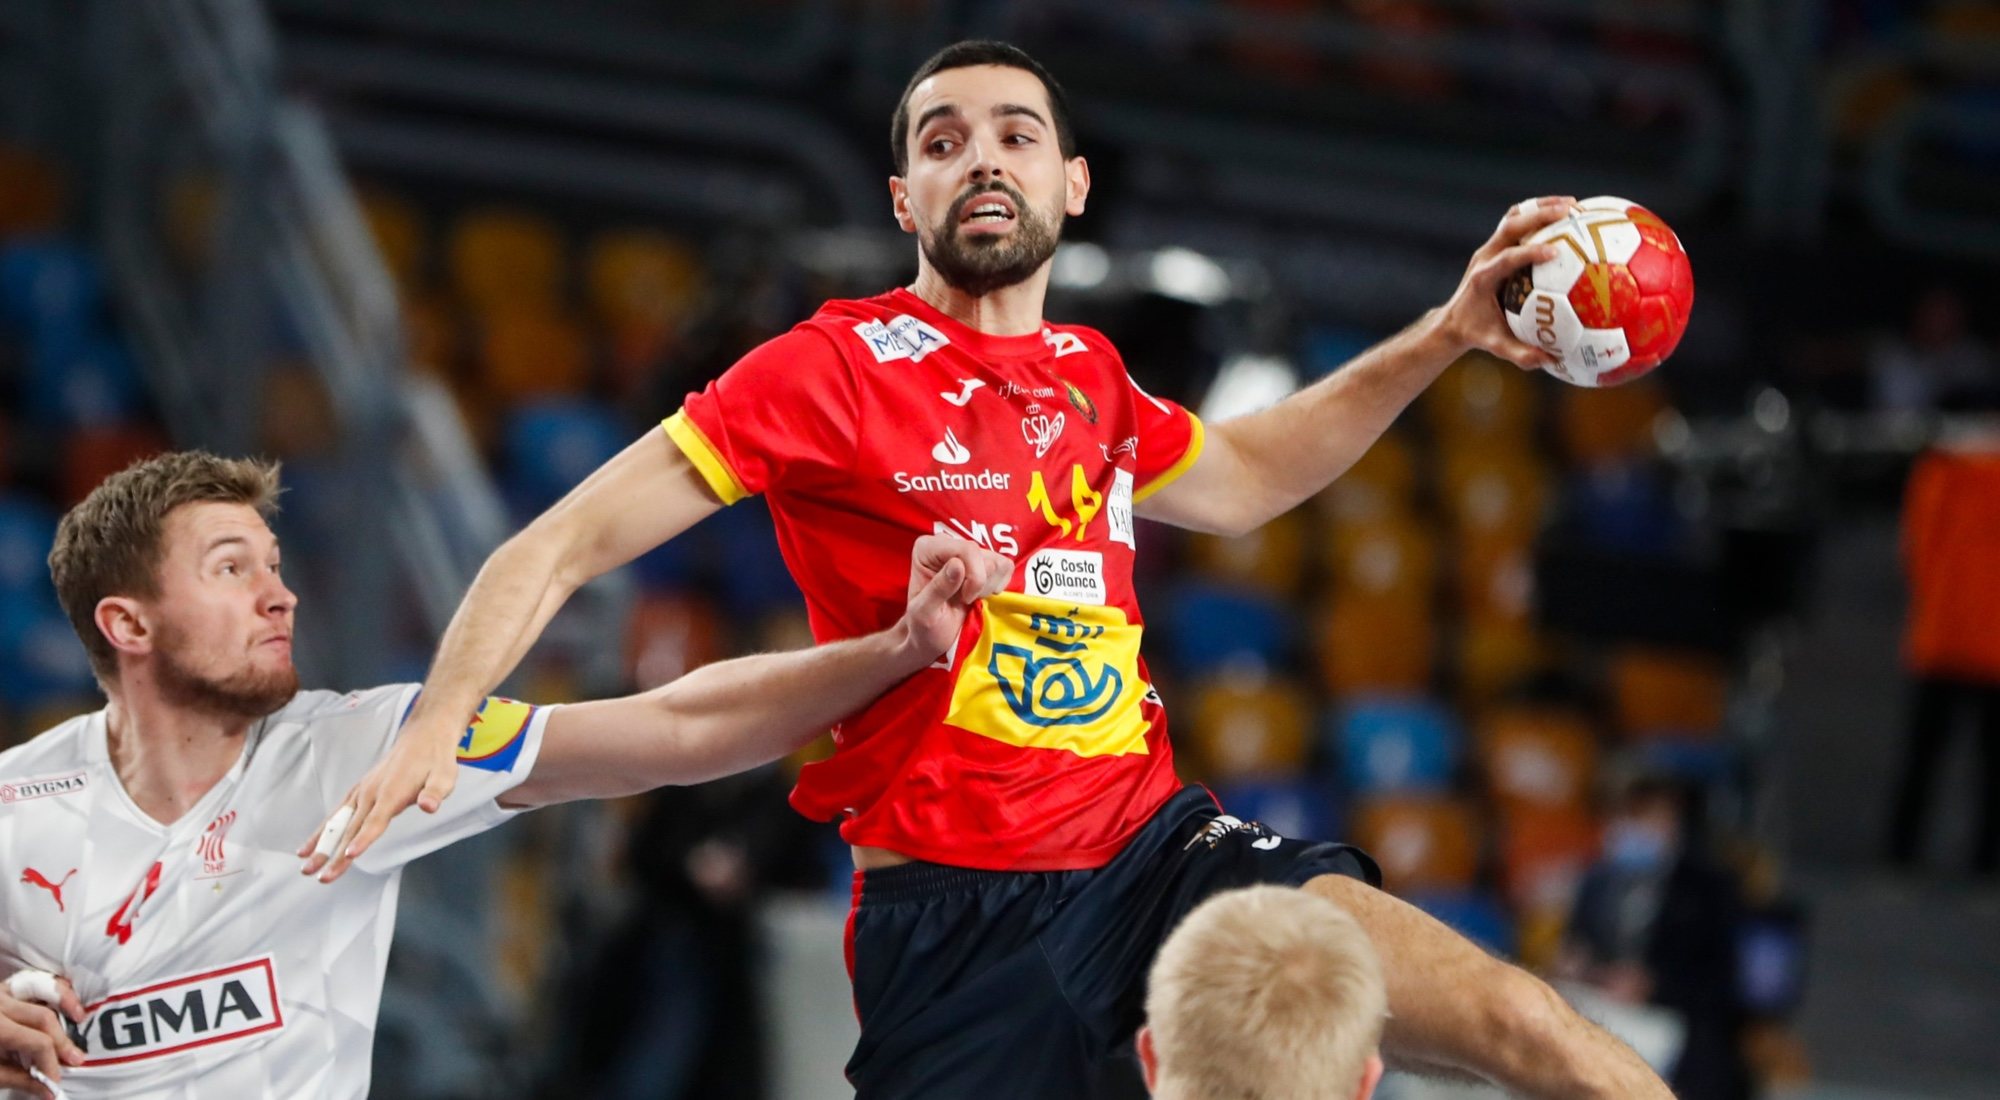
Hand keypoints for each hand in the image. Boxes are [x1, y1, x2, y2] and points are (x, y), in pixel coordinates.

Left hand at [2, 971, 84, 1098]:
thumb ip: (18, 1078)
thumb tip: (47, 1089)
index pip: (37, 1042)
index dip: (51, 1064)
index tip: (54, 1083)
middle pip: (43, 1018)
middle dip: (61, 1042)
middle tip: (76, 1061)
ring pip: (39, 992)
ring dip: (62, 1005)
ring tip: (79, 1017)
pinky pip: (28, 984)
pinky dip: (46, 990)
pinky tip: (57, 1002)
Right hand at [297, 709, 462, 882]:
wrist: (423, 736)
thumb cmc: (436, 759)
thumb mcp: (445, 776)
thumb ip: (435, 793)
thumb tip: (429, 806)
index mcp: (392, 792)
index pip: (375, 821)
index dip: (363, 839)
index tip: (349, 855)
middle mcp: (371, 792)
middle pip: (351, 829)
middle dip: (334, 853)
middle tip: (322, 876)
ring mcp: (362, 791)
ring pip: (337, 823)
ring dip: (320, 845)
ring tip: (305, 867)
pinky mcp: (358, 791)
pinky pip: (337, 814)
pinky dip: (321, 831)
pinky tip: (309, 847)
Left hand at [901, 534, 1013, 658]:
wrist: (933, 635)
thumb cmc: (924, 626)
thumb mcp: (924, 614)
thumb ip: (938, 588)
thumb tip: (958, 564)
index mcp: (927, 548)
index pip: (967, 549)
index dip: (974, 577)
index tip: (964, 599)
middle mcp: (947, 543)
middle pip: (985, 556)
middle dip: (979, 585)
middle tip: (964, 600)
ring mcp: (967, 551)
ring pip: (998, 562)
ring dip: (987, 587)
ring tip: (968, 598)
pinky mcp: (984, 560)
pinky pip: (1006, 566)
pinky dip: (997, 585)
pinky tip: (979, 595)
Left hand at [1433, 195, 1578, 369]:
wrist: (1454, 320)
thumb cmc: (1476, 333)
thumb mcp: (1495, 345)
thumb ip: (1519, 353)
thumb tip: (1550, 361)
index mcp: (1483, 278)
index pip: (1506, 259)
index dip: (1528, 253)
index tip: (1554, 252)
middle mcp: (1485, 256)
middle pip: (1511, 226)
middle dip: (1539, 215)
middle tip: (1572, 212)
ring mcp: (1491, 248)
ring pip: (1515, 217)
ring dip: (1542, 207)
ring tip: (1574, 205)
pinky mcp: (1498, 245)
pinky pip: (1520, 224)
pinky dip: (1541, 216)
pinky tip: (1569, 218)